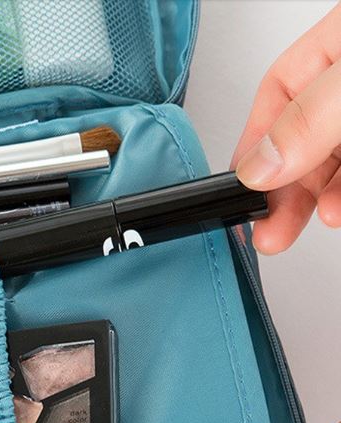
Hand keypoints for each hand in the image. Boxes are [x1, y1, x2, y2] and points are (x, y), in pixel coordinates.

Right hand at [232, 3, 340, 253]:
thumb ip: (310, 118)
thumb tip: (259, 164)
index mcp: (338, 45)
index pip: (278, 96)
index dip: (254, 147)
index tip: (239, 189)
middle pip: (303, 141)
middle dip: (281, 190)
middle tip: (263, 229)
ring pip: (334, 164)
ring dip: (315, 200)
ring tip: (303, 225)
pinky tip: (338, 210)